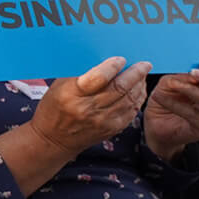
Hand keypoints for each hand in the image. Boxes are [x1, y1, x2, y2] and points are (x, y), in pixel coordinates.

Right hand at [27, 56, 150, 154]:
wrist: (54, 139)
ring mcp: (102, 121)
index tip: (121, 59)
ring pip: (129, 99)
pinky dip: (138, 99)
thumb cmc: (54, 108)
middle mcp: (88, 108)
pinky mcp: (111, 129)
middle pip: (119, 88)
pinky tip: (138, 91)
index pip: (99, 77)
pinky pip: (131, 111)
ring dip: (139, 85)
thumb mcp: (58, 87)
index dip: (113, 66)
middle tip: (144, 64)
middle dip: (135, 73)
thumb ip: (79, 73)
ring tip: (143, 75)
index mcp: (73, 94)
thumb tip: (101, 58)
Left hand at [143, 61, 198, 162]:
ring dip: (192, 91)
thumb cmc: (169, 97)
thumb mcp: (172, 80)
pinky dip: (176, 104)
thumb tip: (192, 74)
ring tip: (174, 84)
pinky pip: (194, 115)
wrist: (156, 123)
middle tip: (194, 72)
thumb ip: (182, 75)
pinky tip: (160, 97)